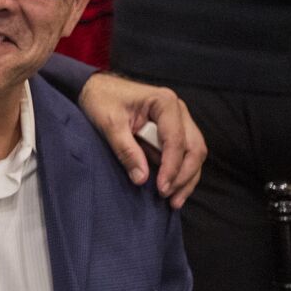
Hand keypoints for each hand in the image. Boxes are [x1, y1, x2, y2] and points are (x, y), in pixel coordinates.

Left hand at [79, 71, 205, 206]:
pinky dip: (181, 172)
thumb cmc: (102, 100)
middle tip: (169, 198)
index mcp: (165, 103)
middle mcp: (178, 111)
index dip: (171, 167)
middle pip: (194, 148)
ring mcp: (179, 120)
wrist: (96, 89)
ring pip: (194, 153)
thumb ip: (126, 150)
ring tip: (174, 201)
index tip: (162, 188)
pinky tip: (174, 190)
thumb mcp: (109, 124)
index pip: (176, 140)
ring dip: (187, 178)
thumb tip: (142, 179)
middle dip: (184, 176)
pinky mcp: (173, 130)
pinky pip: (184, 153)